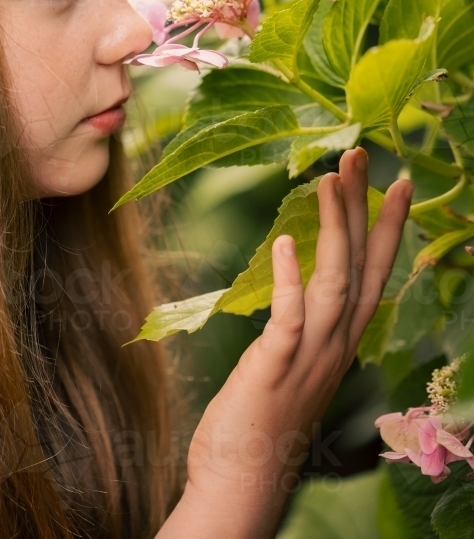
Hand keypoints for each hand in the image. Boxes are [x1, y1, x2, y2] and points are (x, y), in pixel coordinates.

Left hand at [156, 148, 411, 538]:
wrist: (240, 481)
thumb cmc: (261, 419)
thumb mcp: (294, 363)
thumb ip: (305, 325)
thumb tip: (303, 286)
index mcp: (340, 341)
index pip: (375, 274)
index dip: (388, 228)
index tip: (397, 184)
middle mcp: (335, 347)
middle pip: (362, 267)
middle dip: (366, 209)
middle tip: (364, 156)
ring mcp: (308, 359)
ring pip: (334, 284)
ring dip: (334, 230)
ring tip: (329, 180)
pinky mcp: (273, 370)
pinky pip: (289, 319)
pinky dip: (291, 280)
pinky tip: (283, 242)